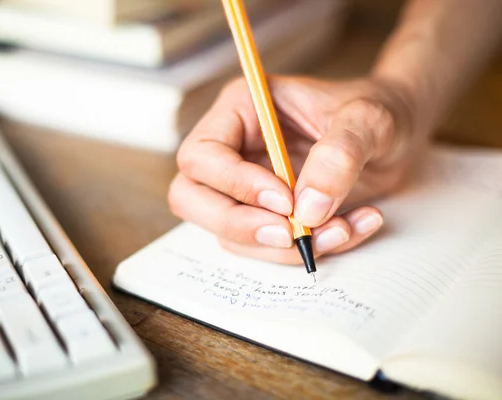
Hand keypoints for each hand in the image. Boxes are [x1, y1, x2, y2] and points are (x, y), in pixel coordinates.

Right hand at [169, 76, 418, 263]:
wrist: (395, 135)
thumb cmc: (377, 111)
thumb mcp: (370, 119)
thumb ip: (340, 154)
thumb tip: (307, 210)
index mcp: (241, 109)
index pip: (202, 155)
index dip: (235, 184)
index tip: (286, 200)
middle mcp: (232, 150)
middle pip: (191, 198)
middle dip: (239, 225)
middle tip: (292, 234)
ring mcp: (243, 187)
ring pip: (227, 233)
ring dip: (282, 246)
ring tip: (344, 228)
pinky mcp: (263, 215)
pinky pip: (264, 246)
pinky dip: (305, 251)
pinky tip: (351, 228)